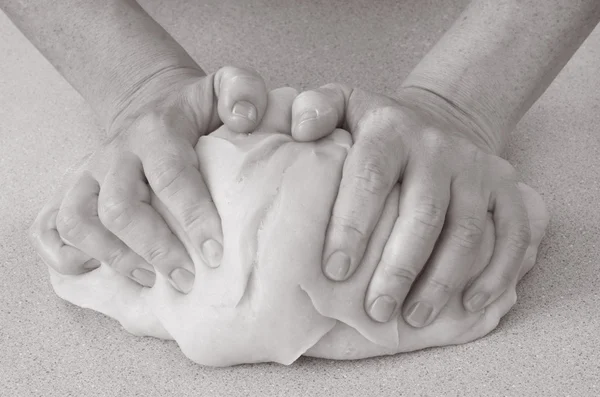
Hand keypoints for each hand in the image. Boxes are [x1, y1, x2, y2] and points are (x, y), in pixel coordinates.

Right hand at [30, 66, 267, 292]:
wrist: (153, 104)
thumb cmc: (196, 110)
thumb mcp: (224, 89)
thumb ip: (243, 91)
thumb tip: (244, 119)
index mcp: (156, 131)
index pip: (171, 176)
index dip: (193, 217)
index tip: (215, 253)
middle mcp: (116, 154)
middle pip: (120, 209)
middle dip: (155, 249)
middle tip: (186, 279)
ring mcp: (89, 173)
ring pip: (80, 222)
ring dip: (114, 258)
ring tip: (150, 279)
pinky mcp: (73, 190)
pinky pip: (51, 227)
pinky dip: (67, 255)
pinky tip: (100, 271)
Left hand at [290, 84, 534, 326]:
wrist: (437, 119)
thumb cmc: (376, 128)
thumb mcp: (343, 105)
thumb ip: (314, 108)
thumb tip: (301, 131)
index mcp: (390, 130)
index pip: (369, 178)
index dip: (352, 226)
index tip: (335, 271)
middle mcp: (438, 148)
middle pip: (422, 214)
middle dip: (398, 268)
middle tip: (375, 309)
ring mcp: (476, 169)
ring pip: (466, 232)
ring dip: (441, 281)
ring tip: (414, 318)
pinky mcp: (505, 189)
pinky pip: (512, 234)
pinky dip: (497, 273)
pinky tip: (469, 305)